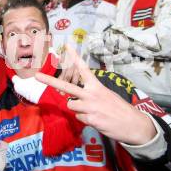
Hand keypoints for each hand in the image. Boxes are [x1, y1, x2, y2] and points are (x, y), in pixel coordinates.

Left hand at [35, 48, 155, 144]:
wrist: (134, 125)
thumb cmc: (120, 110)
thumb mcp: (106, 96)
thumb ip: (91, 95)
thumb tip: (75, 100)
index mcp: (97, 86)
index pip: (83, 69)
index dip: (75, 57)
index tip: (66, 46)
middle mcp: (91, 94)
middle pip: (67, 86)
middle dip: (50, 81)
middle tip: (37, 76)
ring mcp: (90, 107)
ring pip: (71, 106)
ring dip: (78, 110)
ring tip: (93, 112)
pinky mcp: (90, 119)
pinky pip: (79, 118)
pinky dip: (86, 119)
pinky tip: (97, 120)